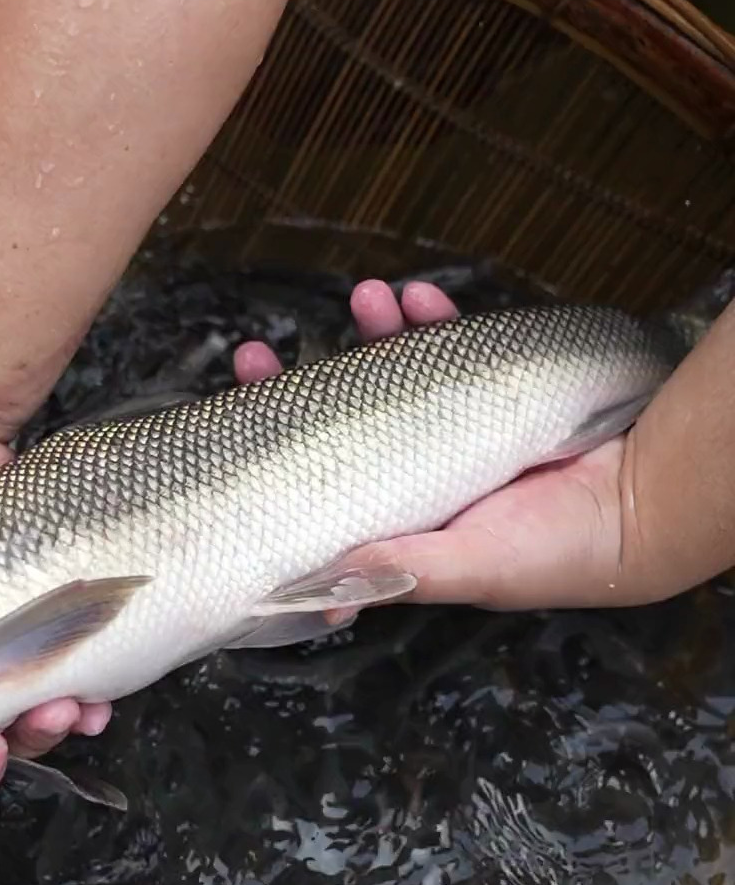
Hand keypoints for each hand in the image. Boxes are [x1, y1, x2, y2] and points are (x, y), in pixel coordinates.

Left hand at [234, 278, 634, 612]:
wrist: (644, 506)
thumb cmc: (558, 553)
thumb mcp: (472, 569)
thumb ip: (407, 569)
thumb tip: (330, 584)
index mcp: (398, 516)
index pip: (318, 479)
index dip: (274, 446)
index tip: (240, 409)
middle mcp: (415, 469)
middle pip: (338, 420)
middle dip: (297, 384)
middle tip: (257, 355)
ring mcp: (453, 426)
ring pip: (390, 374)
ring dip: (371, 335)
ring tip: (364, 300)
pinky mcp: (495, 390)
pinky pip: (454, 344)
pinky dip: (433, 319)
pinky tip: (417, 300)